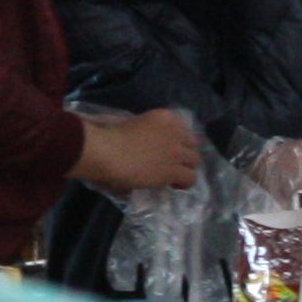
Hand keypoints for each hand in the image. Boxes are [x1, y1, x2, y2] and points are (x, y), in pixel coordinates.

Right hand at [76, 105, 204, 191]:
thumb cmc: (108, 137)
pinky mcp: (173, 170)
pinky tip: (173, 185)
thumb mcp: (129, 124)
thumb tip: (137, 142)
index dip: (176, 139)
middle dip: (184, 152)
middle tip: (172, 161)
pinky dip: (184, 183)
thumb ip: (140, 130)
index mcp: (163, 116)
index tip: (165, 147)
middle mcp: (174, 131)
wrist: (106, 152)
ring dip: (185, 167)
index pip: (182, 126)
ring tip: (174, 175)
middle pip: (192, 142)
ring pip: (195, 160)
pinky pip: (191, 178)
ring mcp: (175, 151)